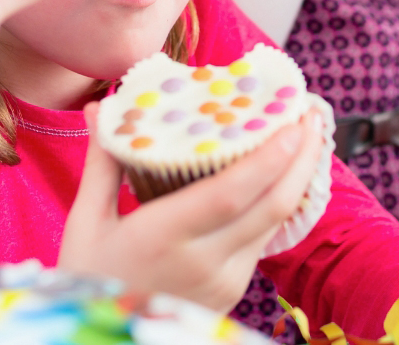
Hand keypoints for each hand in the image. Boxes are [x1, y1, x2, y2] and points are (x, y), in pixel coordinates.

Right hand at [60, 104, 323, 311]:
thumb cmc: (87, 282)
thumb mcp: (85, 224)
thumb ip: (102, 164)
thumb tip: (98, 107)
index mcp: (163, 238)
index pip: (231, 195)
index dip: (268, 158)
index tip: (293, 121)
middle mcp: (203, 262)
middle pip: (272, 206)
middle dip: (302, 158)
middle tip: (313, 114)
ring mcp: (225, 281)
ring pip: (276, 222)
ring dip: (297, 177)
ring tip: (305, 134)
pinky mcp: (234, 291)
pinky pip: (265, 237)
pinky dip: (280, 201)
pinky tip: (283, 173)